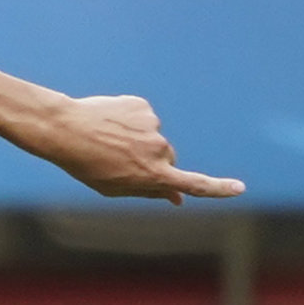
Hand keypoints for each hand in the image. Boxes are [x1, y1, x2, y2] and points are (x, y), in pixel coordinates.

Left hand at [29, 95, 242, 204]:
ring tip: (106, 140)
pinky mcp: (142, 106)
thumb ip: (148, 191)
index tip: (239, 189)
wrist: (64, 130)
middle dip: (152, 163)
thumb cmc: (86, 165)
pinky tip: (107, 124)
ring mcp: (152, 126)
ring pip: (153, 138)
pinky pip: (142, 118)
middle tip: (119, 161)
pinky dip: (129, 121)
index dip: (218, 189)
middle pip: (167, 159)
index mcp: (153, 175)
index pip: (193, 184)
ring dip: (136, 140)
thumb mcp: (115, 187)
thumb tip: (177, 198)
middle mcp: (158, 150)